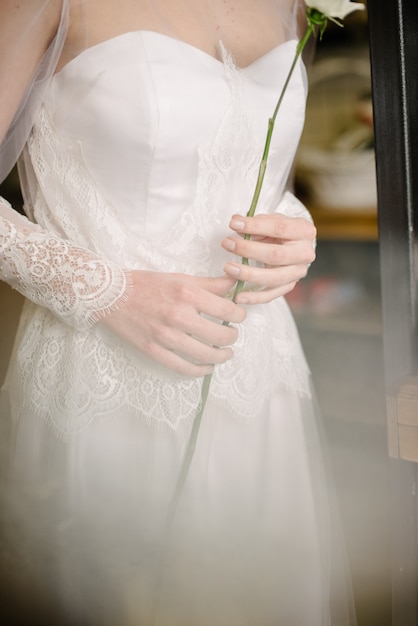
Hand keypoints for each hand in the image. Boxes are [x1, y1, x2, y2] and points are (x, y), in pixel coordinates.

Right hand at [100, 271, 245, 375]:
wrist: (110, 295)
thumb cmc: (146, 284)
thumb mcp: (180, 278)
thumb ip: (210, 283)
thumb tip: (235, 283)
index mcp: (187, 294)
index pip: (226, 309)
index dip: (239, 315)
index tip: (239, 316)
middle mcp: (178, 315)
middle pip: (220, 334)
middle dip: (232, 336)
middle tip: (232, 335)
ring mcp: (165, 336)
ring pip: (205, 354)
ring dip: (221, 356)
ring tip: (226, 353)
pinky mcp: (153, 351)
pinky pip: (183, 367)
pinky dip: (200, 370)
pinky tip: (207, 367)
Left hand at [221, 212, 315, 303]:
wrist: (294, 244)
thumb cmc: (281, 230)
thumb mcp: (272, 220)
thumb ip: (256, 223)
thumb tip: (236, 223)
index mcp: (304, 231)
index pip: (279, 228)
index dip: (255, 226)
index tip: (233, 224)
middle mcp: (305, 253)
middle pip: (276, 255)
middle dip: (248, 250)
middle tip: (227, 244)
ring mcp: (298, 272)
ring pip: (274, 278)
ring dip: (248, 274)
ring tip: (228, 268)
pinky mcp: (290, 286)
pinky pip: (272, 295)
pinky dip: (254, 298)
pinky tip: (238, 297)